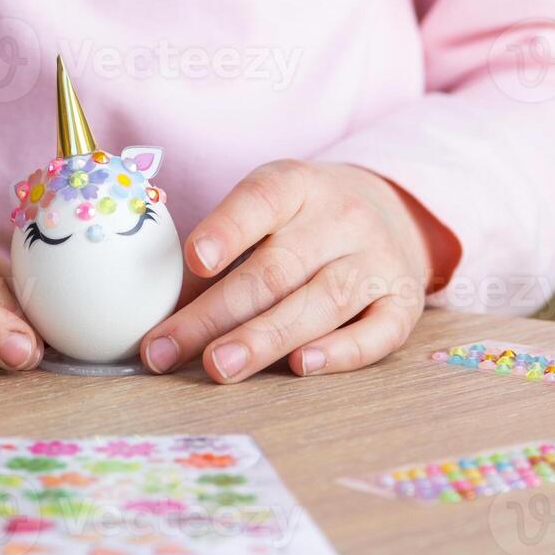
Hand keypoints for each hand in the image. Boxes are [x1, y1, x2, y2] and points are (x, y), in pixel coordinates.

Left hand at [138, 161, 458, 381]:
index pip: (261, 201)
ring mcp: (377, 260)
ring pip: (321, 302)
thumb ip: (218, 254)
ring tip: (218, 367)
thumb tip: (152, 314)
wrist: (392, 212)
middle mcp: (342, 219)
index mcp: (297, 186)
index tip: (195, 259)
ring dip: (265, 339)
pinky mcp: (402, 301)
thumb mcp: (265, 211)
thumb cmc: (303, 223)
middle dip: (217, 313)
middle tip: (168, 349)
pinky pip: (377, 331)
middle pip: (277, 269)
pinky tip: (301, 368)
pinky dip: (341, 352)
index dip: (228, 229)